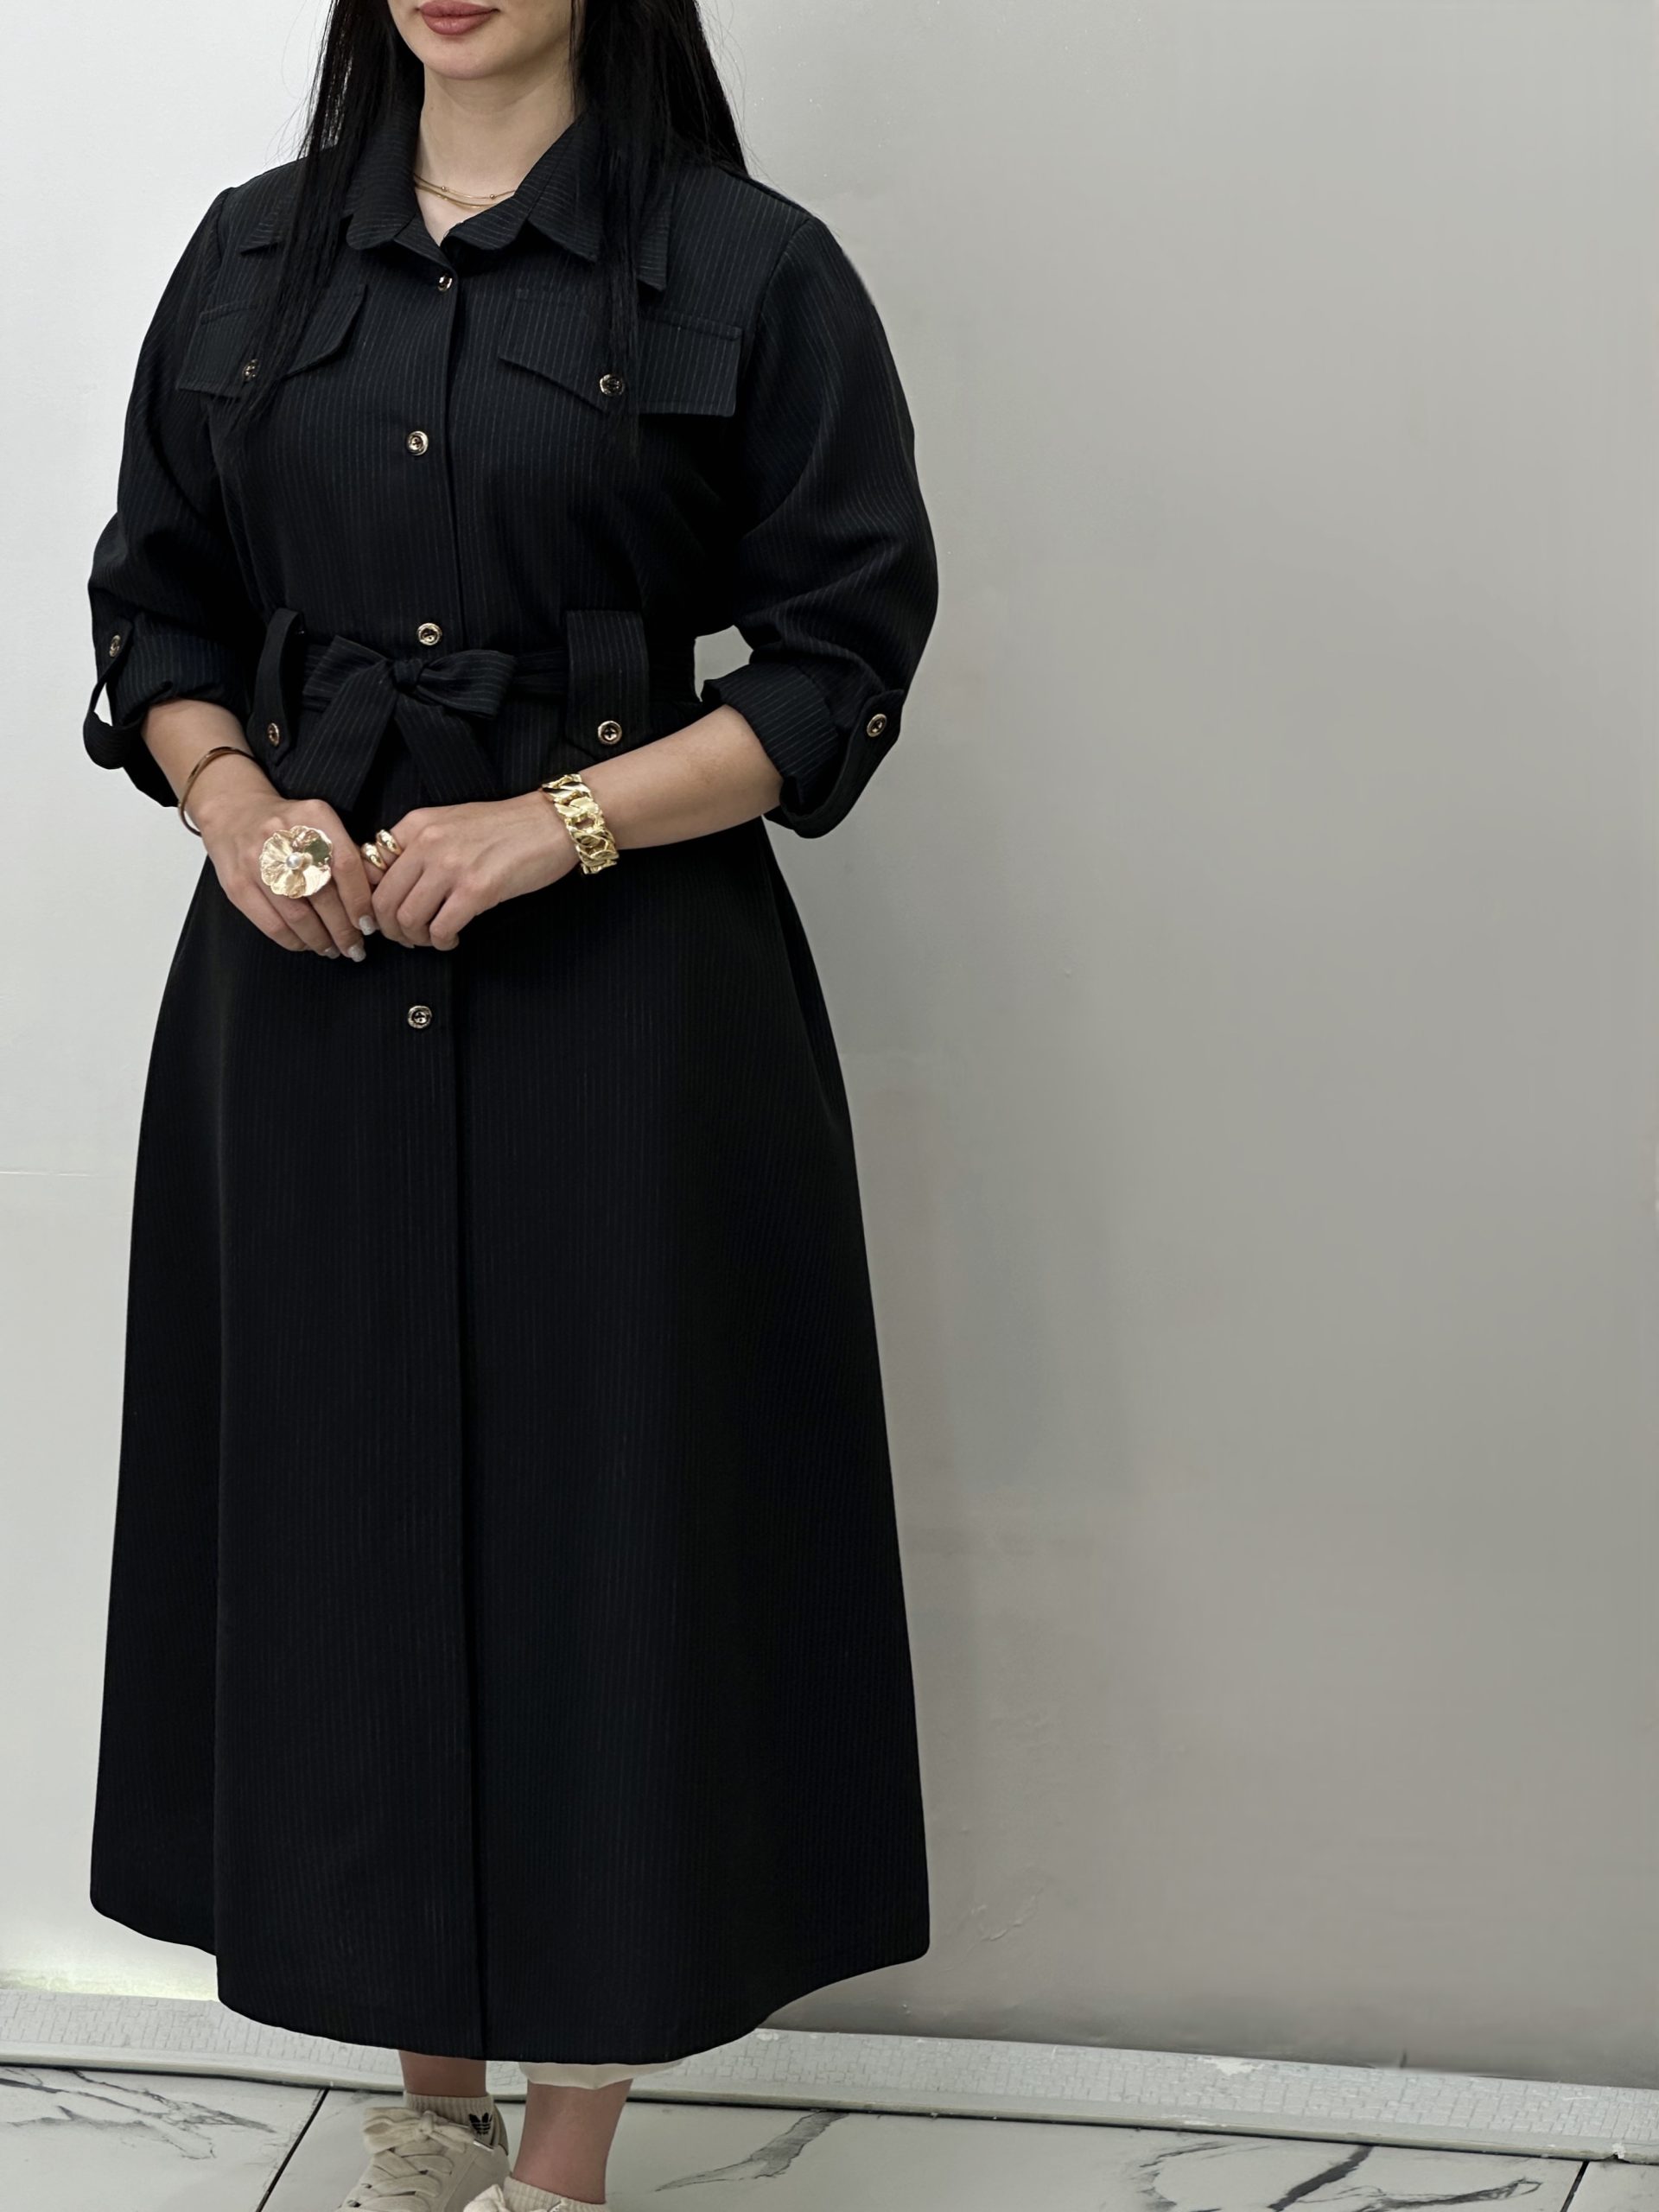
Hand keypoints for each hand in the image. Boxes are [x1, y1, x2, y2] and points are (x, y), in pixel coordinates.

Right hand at [192, 766, 377, 959]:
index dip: (360, 901)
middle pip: (323, 895)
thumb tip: (376, 896)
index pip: (346, 865)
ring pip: (298, 916)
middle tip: (355, 948)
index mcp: (314, 817)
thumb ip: (348, 855)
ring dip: (321, 940)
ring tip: (334, 950)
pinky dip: (294, 941)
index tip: (369, 925)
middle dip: (344, 930)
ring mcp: (257, 862)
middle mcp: (284, 837)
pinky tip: (307, 944)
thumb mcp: (322, 825)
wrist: (234, 813)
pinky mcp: (237, 885)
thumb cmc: (290, 827)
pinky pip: (272, 925)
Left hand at [370, 792, 577, 949]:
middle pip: (382, 901)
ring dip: (416, 939)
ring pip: (408, 920)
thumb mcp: (450, 823)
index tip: (383, 916)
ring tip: (431, 939)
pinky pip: (440, 929)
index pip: (368, 868)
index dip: (369, 901)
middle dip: (390, 930)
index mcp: (416, 824)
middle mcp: (427, 842)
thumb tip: (390, 882)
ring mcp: (452, 866)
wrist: (551, 823)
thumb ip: (418, 846)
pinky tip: (452, 938)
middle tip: (405, 938)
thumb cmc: (505, 828)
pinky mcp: (477, 889)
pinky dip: (441, 942)